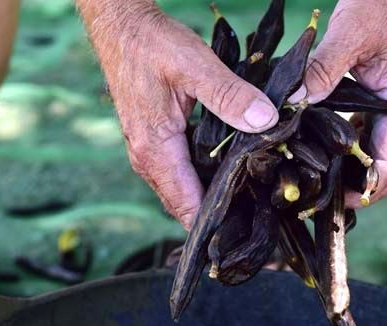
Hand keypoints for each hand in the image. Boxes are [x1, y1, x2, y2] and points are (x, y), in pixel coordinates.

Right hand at [78, 2, 277, 228]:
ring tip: (249, 205)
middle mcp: (147, 160)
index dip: (215, 225)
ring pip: (182, 192)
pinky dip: (202, 181)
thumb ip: (229, 96)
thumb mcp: (195, 66)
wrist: (121, 29)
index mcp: (155, 150)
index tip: (246, 234)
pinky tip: (230, 175)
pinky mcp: (154, 144)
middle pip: (184, 206)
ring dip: (210, 200)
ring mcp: (149, 154)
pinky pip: (179, 175)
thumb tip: (265, 121)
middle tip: (257, 223)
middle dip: (217, 218)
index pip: (187, 206)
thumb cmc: (152, 46)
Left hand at [289, 0, 386, 206]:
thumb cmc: (386, 3)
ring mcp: (383, 107)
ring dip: (343, 167)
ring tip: (308, 178)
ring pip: (366, 150)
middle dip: (352, 185)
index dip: (369, 188)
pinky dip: (336, 143)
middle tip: (314, 196)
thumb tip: (294, 103)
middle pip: (379, 164)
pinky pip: (354, 129)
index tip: (339, 200)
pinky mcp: (369, 98)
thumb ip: (324, 69)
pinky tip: (310, 146)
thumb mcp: (351, 33)